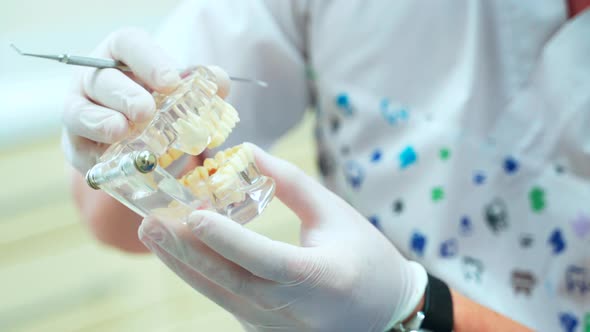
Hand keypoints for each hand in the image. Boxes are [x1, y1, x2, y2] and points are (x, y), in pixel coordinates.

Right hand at [61, 27, 229, 172]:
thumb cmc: (160, 102)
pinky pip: (80, 150)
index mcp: (121, 55)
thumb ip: (203, 82)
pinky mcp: (78, 145)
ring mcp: (80, 111)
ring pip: (78, 112)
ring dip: (100, 122)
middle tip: (146, 111)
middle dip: (124, 95)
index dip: (148, 61)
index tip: (171, 82)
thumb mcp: (182, 89)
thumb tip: (218, 82)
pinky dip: (98, 156)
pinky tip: (117, 160)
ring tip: (121, 130)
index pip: (128, 45)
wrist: (142, 137)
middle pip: (101, 79)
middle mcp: (94, 78)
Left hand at [138, 143, 426, 331]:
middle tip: (150, 223)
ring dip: (184, 263)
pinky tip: (183, 249)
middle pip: (229, 283)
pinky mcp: (262, 330)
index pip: (265, 260)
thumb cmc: (365, 258)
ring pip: (220, 294)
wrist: (383, 314)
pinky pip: (227, 299)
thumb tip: (248, 152)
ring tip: (153, 233)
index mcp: (317, 279)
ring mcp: (273, 327)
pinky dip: (203, 273)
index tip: (193, 217)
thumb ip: (292, 183)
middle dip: (185, 253)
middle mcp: (290, 311)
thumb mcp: (336, 215)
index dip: (229, 240)